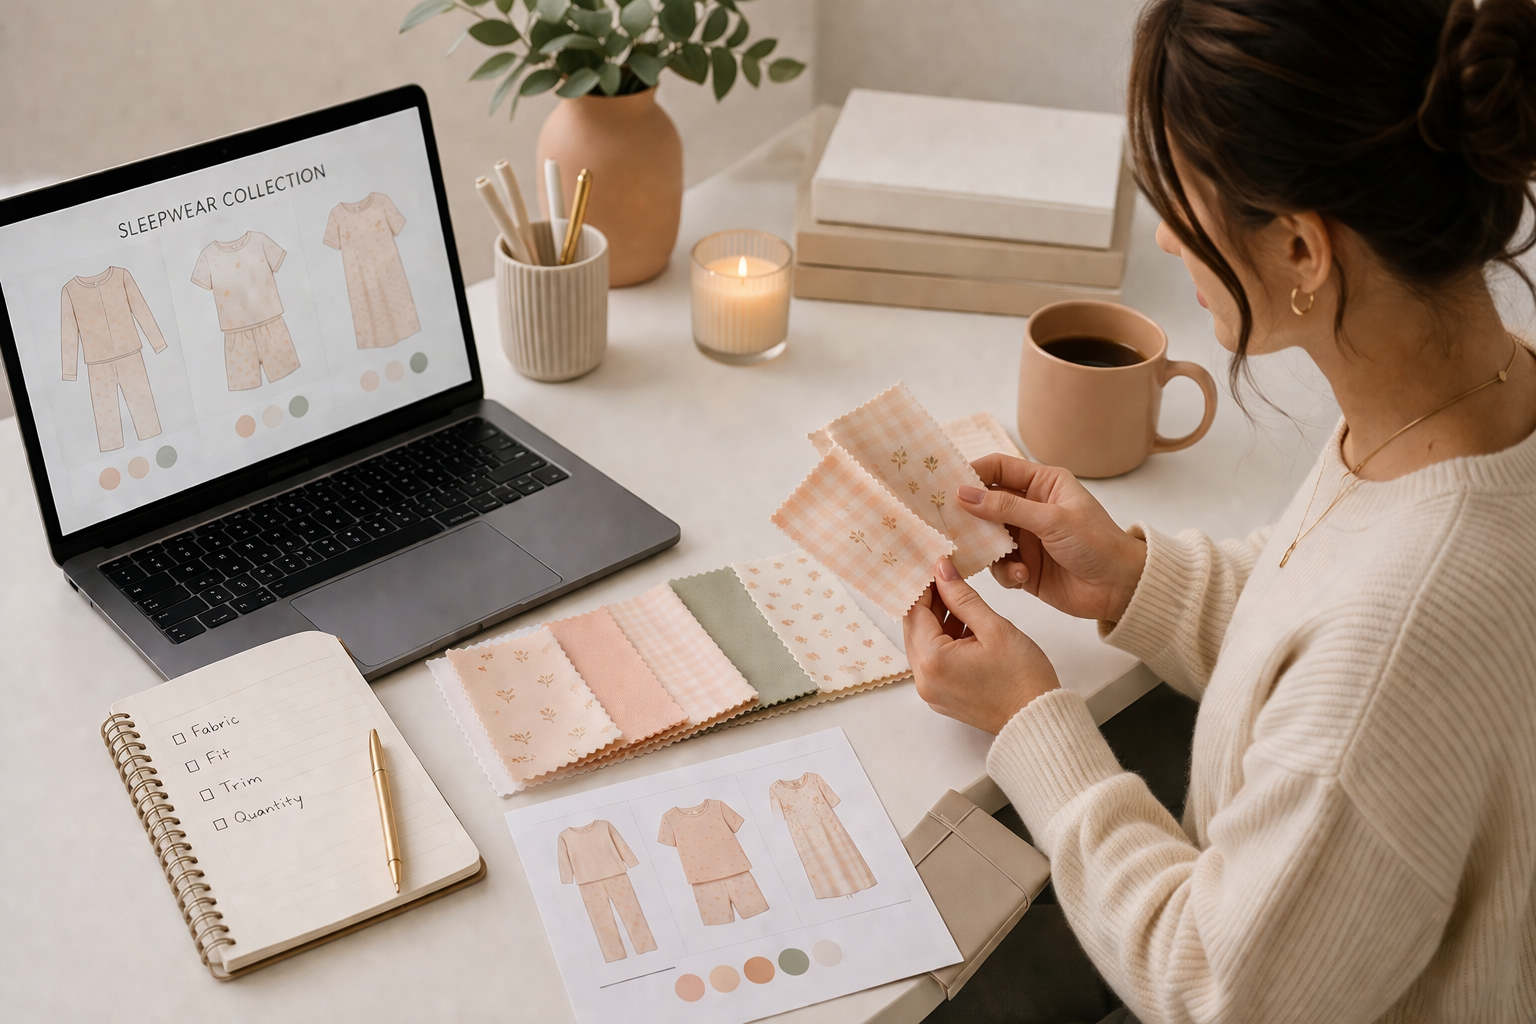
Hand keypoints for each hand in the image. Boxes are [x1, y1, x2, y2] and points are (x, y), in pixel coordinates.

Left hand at [903, 557, 1059, 734]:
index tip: (937, 568)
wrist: (1037, 720)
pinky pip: (933, 661)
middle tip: (949, 579)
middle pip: (914, 629)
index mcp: (932, 661)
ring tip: (962, 601)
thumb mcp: (994, 628)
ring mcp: (931, 691)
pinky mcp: (941, 697)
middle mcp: (923, 680)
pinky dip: (944, 641)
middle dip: (930, 602)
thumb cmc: (1023, 677)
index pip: (914, 612)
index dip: (924, 586)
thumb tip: (942, 571)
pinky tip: (965, 627)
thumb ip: (963, 597)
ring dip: (938, 621)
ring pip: (923, 644)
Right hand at [958, 454, 1147, 622]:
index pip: (997, 468)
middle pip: (985, 504)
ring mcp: (1025, 538)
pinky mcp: (1023, 567)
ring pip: (987, 538)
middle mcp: (1030, 508)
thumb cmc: (1097, 543)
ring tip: (1004, 560)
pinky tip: (1023, 578)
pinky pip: (998, 567)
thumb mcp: (1052, 519)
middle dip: (970, 517)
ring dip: (991, 551)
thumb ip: (1006, 506)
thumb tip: (964, 494)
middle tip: (949, 525)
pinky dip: (1005, 573)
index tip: (945, 485)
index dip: (972, 473)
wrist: (1121, 588)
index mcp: (1042, 484)